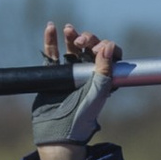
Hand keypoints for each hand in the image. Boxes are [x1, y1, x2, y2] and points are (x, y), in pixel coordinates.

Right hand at [33, 24, 121, 159]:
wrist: (59, 131)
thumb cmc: (82, 115)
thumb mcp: (97, 92)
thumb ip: (103, 69)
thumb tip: (108, 45)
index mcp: (103, 78)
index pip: (109, 55)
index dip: (106, 47)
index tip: (97, 49)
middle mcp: (87, 74)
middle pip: (89, 48)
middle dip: (87, 39)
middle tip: (81, 40)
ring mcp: (69, 74)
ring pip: (71, 49)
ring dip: (71, 36)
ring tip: (68, 29)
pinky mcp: (52, 75)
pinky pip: (52, 55)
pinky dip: (51, 41)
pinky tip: (51, 28)